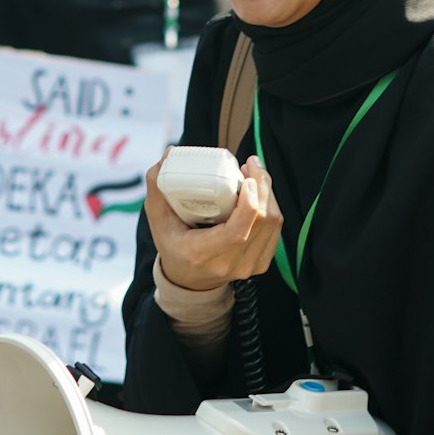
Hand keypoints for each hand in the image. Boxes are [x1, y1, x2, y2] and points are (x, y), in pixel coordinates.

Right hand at [145, 155, 282, 291]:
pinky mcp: (261, 262)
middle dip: (261, 187)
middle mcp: (229, 264)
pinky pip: (276, 230)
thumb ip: (157, 186)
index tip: (246, 179)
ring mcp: (248, 266)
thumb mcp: (158, 219)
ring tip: (253, 175)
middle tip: (250, 165)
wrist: (188, 280)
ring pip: (273, 224)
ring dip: (267, 193)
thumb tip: (169, 154)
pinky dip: (271, 206)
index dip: (249, 204)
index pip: (236, 233)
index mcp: (202, 254)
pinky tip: (259, 193)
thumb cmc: (173, 245)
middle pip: (261, 222)